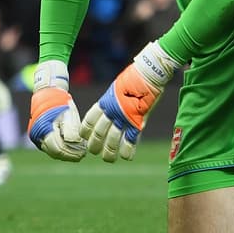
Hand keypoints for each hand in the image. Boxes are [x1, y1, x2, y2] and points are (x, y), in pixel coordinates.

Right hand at [27, 60, 85, 161]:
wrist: (48, 95)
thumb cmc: (60, 103)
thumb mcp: (68, 114)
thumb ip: (70, 129)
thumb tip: (74, 143)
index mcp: (44, 130)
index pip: (58, 150)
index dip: (71, 154)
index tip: (83, 154)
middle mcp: (38, 136)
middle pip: (55, 152)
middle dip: (70, 155)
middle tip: (83, 154)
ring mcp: (38, 137)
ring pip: (52, 151)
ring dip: (66, 153)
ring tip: (79, 152)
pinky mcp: (40, 136)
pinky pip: (51, 146)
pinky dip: (61, 148)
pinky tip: (72, 147)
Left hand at [81, 42, 178, 161]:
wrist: (149, 73)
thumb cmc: (134, 78)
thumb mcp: (117, 88)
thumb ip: (112, 101)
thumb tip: (107, 109)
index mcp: (105, 102)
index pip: (89, 120)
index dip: (85, 131)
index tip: (84, 138)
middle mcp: (112, 111)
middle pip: (98, 133)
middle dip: (95, 145)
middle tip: (95, 152)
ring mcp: (125, 116)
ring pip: (113, 139)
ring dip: (110, 152)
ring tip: (109, 159)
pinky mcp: (138, 120)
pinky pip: (131, 139)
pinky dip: (128, 150)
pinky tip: (126, 157)